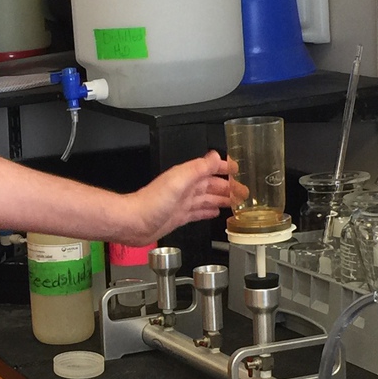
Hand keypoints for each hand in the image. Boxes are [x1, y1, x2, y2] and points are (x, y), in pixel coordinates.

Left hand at [112, 152, 243, 243]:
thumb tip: (215, 156)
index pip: (210, 168)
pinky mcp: (178, 217)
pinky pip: (198, 212)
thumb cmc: (150, 203)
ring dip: (222, 199)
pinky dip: (209, 212)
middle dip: (228, 187)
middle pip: (211, 185)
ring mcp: (182, 203)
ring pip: (207, 198)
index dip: (224, 168)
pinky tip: (216, 213)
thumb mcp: (178, 181)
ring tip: (236, 202)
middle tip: (244, 191)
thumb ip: (197, 168)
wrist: (133, 223)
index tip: (239, 169)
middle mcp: (184, 188)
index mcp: (186, 177)